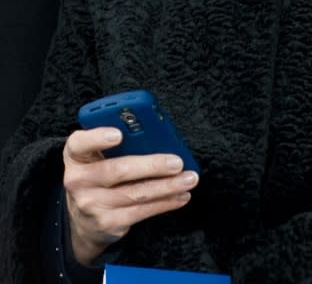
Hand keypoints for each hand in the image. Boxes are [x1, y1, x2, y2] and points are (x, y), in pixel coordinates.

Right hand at [63, 127, 198, 264]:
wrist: (83, 220)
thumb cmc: (99, 174)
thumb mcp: (98, 155)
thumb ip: (120, 142)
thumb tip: (159, 135)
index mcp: (76, 155)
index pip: (80, 143)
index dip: (98, 138)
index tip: (119, 134)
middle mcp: (78, 180)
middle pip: (117, 170)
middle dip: (152, 166)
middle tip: (177, 162)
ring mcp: (91, 204)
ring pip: (135, 193)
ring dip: (167, 186)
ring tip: (189, 178)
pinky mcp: (107, 223)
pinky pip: (141, 212)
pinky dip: (165, 202)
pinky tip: (180, 195)